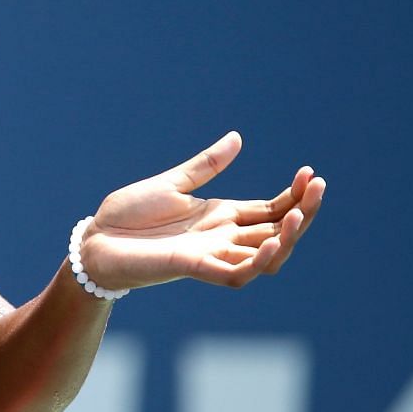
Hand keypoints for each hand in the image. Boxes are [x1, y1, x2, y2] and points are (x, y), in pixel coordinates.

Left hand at [81, 131, 325, 291]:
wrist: (94, 240)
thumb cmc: (128, 216)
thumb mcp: (171, 184)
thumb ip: (205, 166)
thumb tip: (237, 138)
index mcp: (221, 216)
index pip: (271, 210)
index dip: (294, 196)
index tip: (310, 173)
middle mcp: (223, 238)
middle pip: (278, 231)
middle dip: (303, 212)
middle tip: (318, 187)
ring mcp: (211, 255)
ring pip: (266, 257)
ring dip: (288, 238)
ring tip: (300, 214)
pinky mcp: (193, 268)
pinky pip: (236, 273)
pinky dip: (257, 262)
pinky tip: (273, 243)